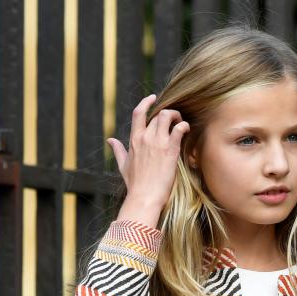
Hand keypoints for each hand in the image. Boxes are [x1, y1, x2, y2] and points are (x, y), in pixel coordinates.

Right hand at [108, 94, 190, 227]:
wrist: (144, 197)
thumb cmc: (135, 184)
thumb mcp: (123, 165)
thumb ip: (118, 150)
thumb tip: (110, 140)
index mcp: (133, 140)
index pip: (138, 113)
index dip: (146, 102)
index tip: (153, 98)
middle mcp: (145, 138)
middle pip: (157, 114)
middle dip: (168, 113)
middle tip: (175, 120)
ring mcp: (157, 143)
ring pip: (167, 116)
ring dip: (176, 116)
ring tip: (182, 123)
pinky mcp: (170, 150)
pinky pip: (179, 129)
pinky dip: (184, 125)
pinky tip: (186, 130)